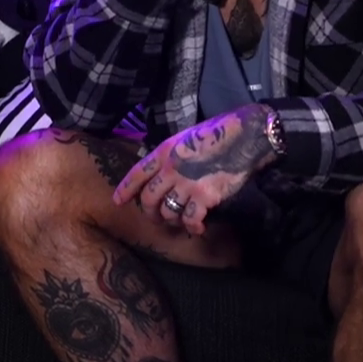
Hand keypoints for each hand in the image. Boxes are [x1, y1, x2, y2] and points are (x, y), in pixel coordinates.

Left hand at [113, 105, 277, 236]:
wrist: (243, 136)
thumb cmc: (216, 133)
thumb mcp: (184, 138)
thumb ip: (170, 156)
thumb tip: (162, 173)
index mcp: (164, 152)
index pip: (137, 173)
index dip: (126, 189)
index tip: (118, 201)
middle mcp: (171, 169)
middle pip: (149, 199)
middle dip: (150, 212)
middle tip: (156, 217)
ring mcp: (187, 184)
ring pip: (167, 212)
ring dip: (172, 220)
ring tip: (179, 220)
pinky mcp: (205, 196)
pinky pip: (190, 219)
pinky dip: (193, 226)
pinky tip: (198, 228)